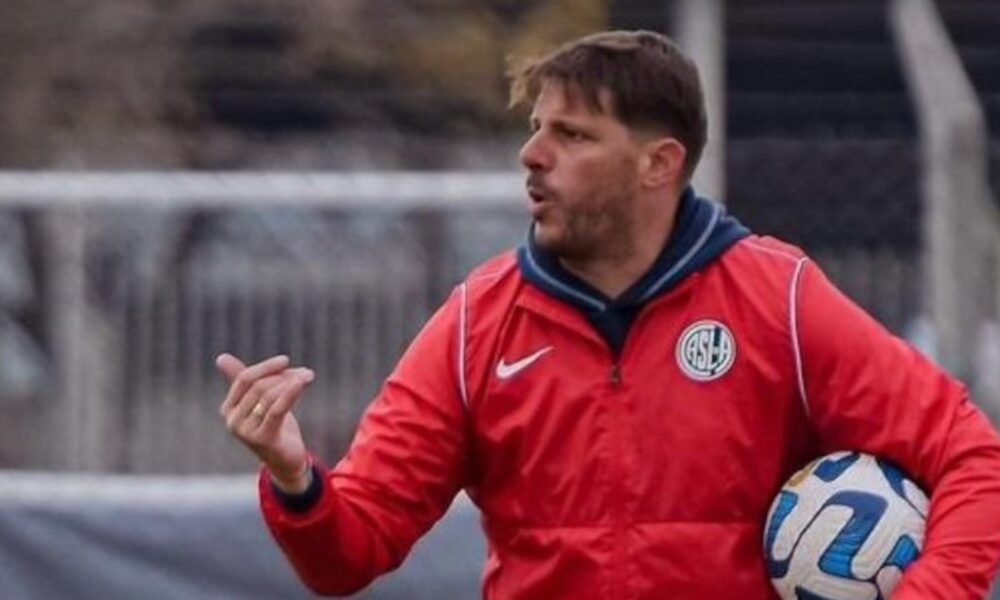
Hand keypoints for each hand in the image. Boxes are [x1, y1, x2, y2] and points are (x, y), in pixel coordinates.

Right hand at [216, 353, 315, 493]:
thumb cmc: (274, 427)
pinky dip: (291, 392)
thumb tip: (221, 358)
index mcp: (228, 409)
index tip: (285, 360)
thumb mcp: (260, 402)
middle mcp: (232, 421)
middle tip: (305, 373)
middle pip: (259, 386)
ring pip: (269, 395)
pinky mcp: (263, 438)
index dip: (266, 367)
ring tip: (308, 376)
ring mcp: (245, 431)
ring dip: (292, 382)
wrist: (286, 461)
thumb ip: (247, 381)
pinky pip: (277, 408)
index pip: (244, 379)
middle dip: (283, 376)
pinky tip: (303, 382)